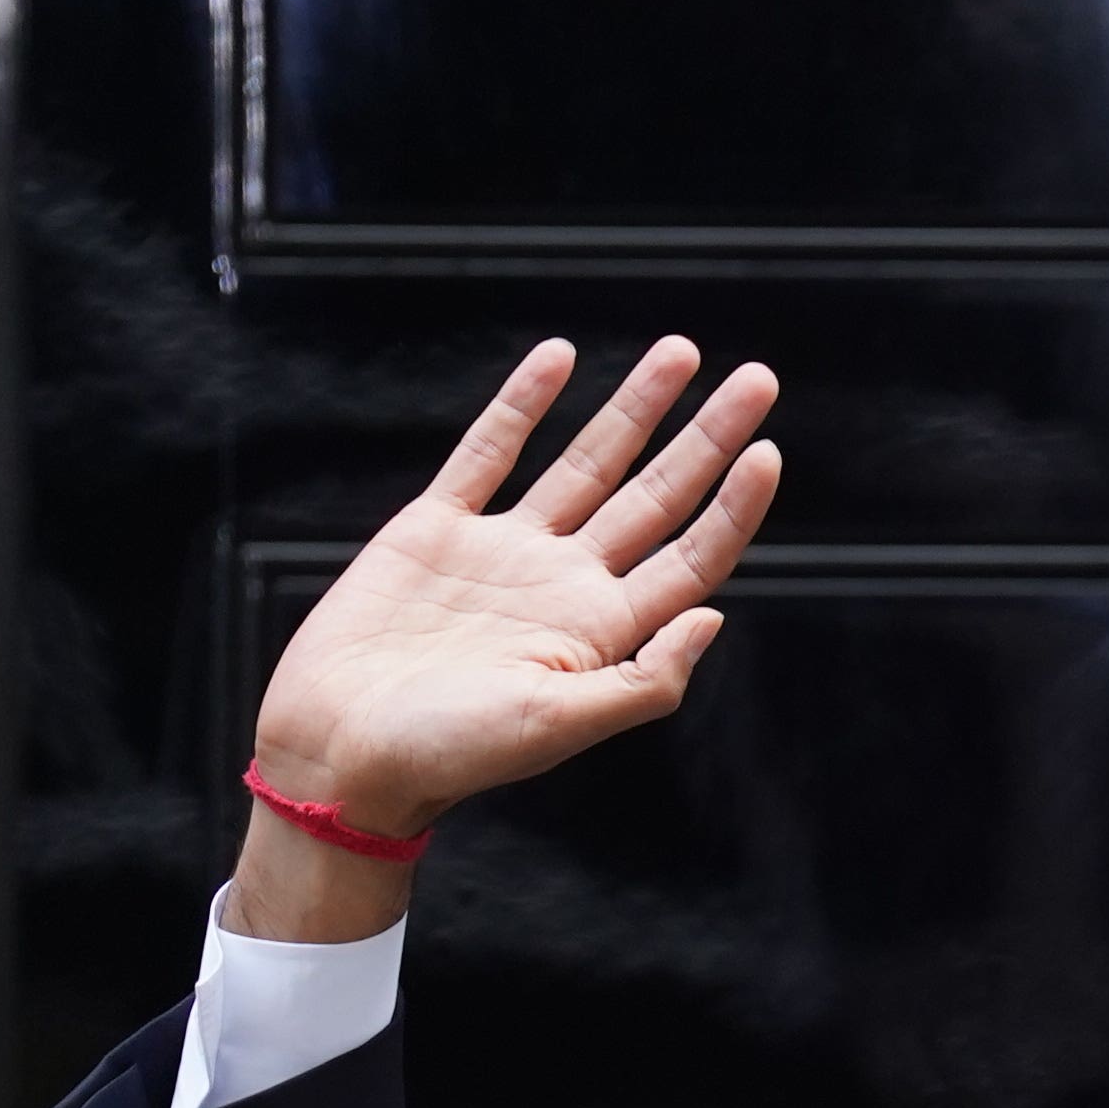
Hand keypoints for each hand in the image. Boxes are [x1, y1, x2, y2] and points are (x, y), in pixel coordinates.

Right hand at [228, 336, 780, 941]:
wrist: (339, 753)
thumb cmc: (448, 756)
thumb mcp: (557, 726)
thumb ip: (643, 679)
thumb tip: (715, 616)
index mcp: (603, 631)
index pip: (691, 555)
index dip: (733, 506)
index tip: (769, 451)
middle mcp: (565, 584)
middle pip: (656, 495)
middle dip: (707, 437)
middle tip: (759, 378)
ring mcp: (504, 551)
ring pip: (586, 462)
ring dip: (634, 408)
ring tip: (681, 351)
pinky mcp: (435, 529)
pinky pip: (488, 451)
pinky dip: (524, 403)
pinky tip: (561, 357)